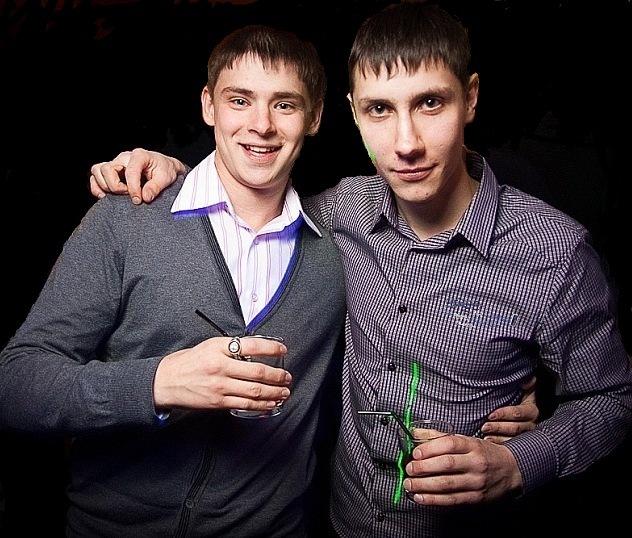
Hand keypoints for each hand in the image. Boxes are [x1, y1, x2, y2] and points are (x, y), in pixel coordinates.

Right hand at [89, 148, 184, 203]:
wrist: (164, 168)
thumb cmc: (165, 170)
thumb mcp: (166, 177)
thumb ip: (156, 187)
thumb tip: (145, 197)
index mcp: (139, 155)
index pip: (130, 171)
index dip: (132, 188)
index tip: (138, 199)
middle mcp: (124, 158)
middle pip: (107, 169)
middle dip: (116, 186)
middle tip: (129, 195)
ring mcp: (116, 164)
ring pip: (98, 170)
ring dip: (105, 186)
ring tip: (120, 194)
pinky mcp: (111, 172)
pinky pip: (95, 177)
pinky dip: (96, 187)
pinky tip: (105, 196)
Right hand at [153, 335, 290, 412]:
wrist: (165, 381)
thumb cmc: (188, 362)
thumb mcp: (209, 346)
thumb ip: (231, 348)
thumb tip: (257, 352)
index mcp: (219, 347)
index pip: (252, 345)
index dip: (272, 348)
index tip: (283, 349)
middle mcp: (220, 366)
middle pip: (257, 372)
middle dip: (277, 376)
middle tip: (287, 377)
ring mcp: (219, 386)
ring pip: (254, 391)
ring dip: (274, 392)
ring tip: (284, 392)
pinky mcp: (217, 402)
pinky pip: (245, 405)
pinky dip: (261, 405)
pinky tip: (270, 403)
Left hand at [403, 435, 522, 505]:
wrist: (511, 470)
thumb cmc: (483, 453)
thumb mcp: (466, 440)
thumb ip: (439, 436)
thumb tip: (414, 433)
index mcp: (472, 445)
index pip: (449, 444)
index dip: (429, 448)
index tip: (415, 453)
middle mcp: (475, 463)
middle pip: (446, 464)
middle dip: (423, 468)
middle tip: (409, 469)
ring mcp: (476, 482)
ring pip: (447, 484)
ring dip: (424, 486)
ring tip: (409, 484)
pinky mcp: (476, 498)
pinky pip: (452, 500)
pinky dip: (433, 500)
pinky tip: (420, 498)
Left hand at [481, 376, 537, 442]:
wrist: (523, 411)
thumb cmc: (521, 398)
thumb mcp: (527, 391)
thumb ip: (528, 384)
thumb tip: (529, 379)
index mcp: (531, 411)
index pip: (518, 413)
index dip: (504, 414)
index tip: (491, 415)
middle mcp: (530, 424)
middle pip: (514, 428)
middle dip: (498, 427)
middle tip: (484, 426)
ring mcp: (526, 436)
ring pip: (512, 439)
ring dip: (497, 438)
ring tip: (485, 436)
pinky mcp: (519, 443)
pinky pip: (509, 446)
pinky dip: (498, 444)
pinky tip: (488, 443)